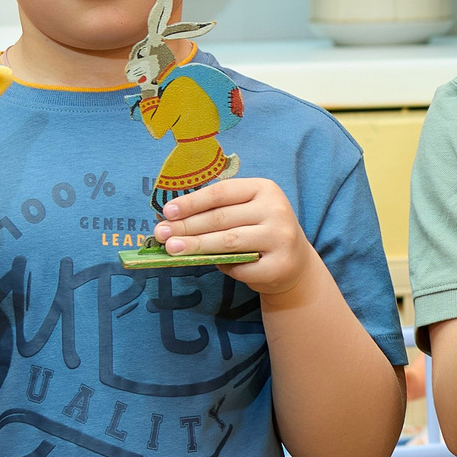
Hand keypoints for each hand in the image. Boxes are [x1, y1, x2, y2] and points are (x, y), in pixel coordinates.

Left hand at [159, 176, 320, 296]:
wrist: (294, 261)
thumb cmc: (258, 232)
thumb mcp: (245, 212)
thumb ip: (216, 213)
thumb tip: (171, 223)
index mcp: (265, 189)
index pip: (222, 192)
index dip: (192, 202)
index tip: (167, 212)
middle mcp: (277, 209)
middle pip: (221, 218)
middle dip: (187, 227)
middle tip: (162, 235)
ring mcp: (281, 237)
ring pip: (228, 241)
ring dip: (196, 245)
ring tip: (172, 249)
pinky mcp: (280, 264)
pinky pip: (241, 267)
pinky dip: (223, 267)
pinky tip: (210, 265)